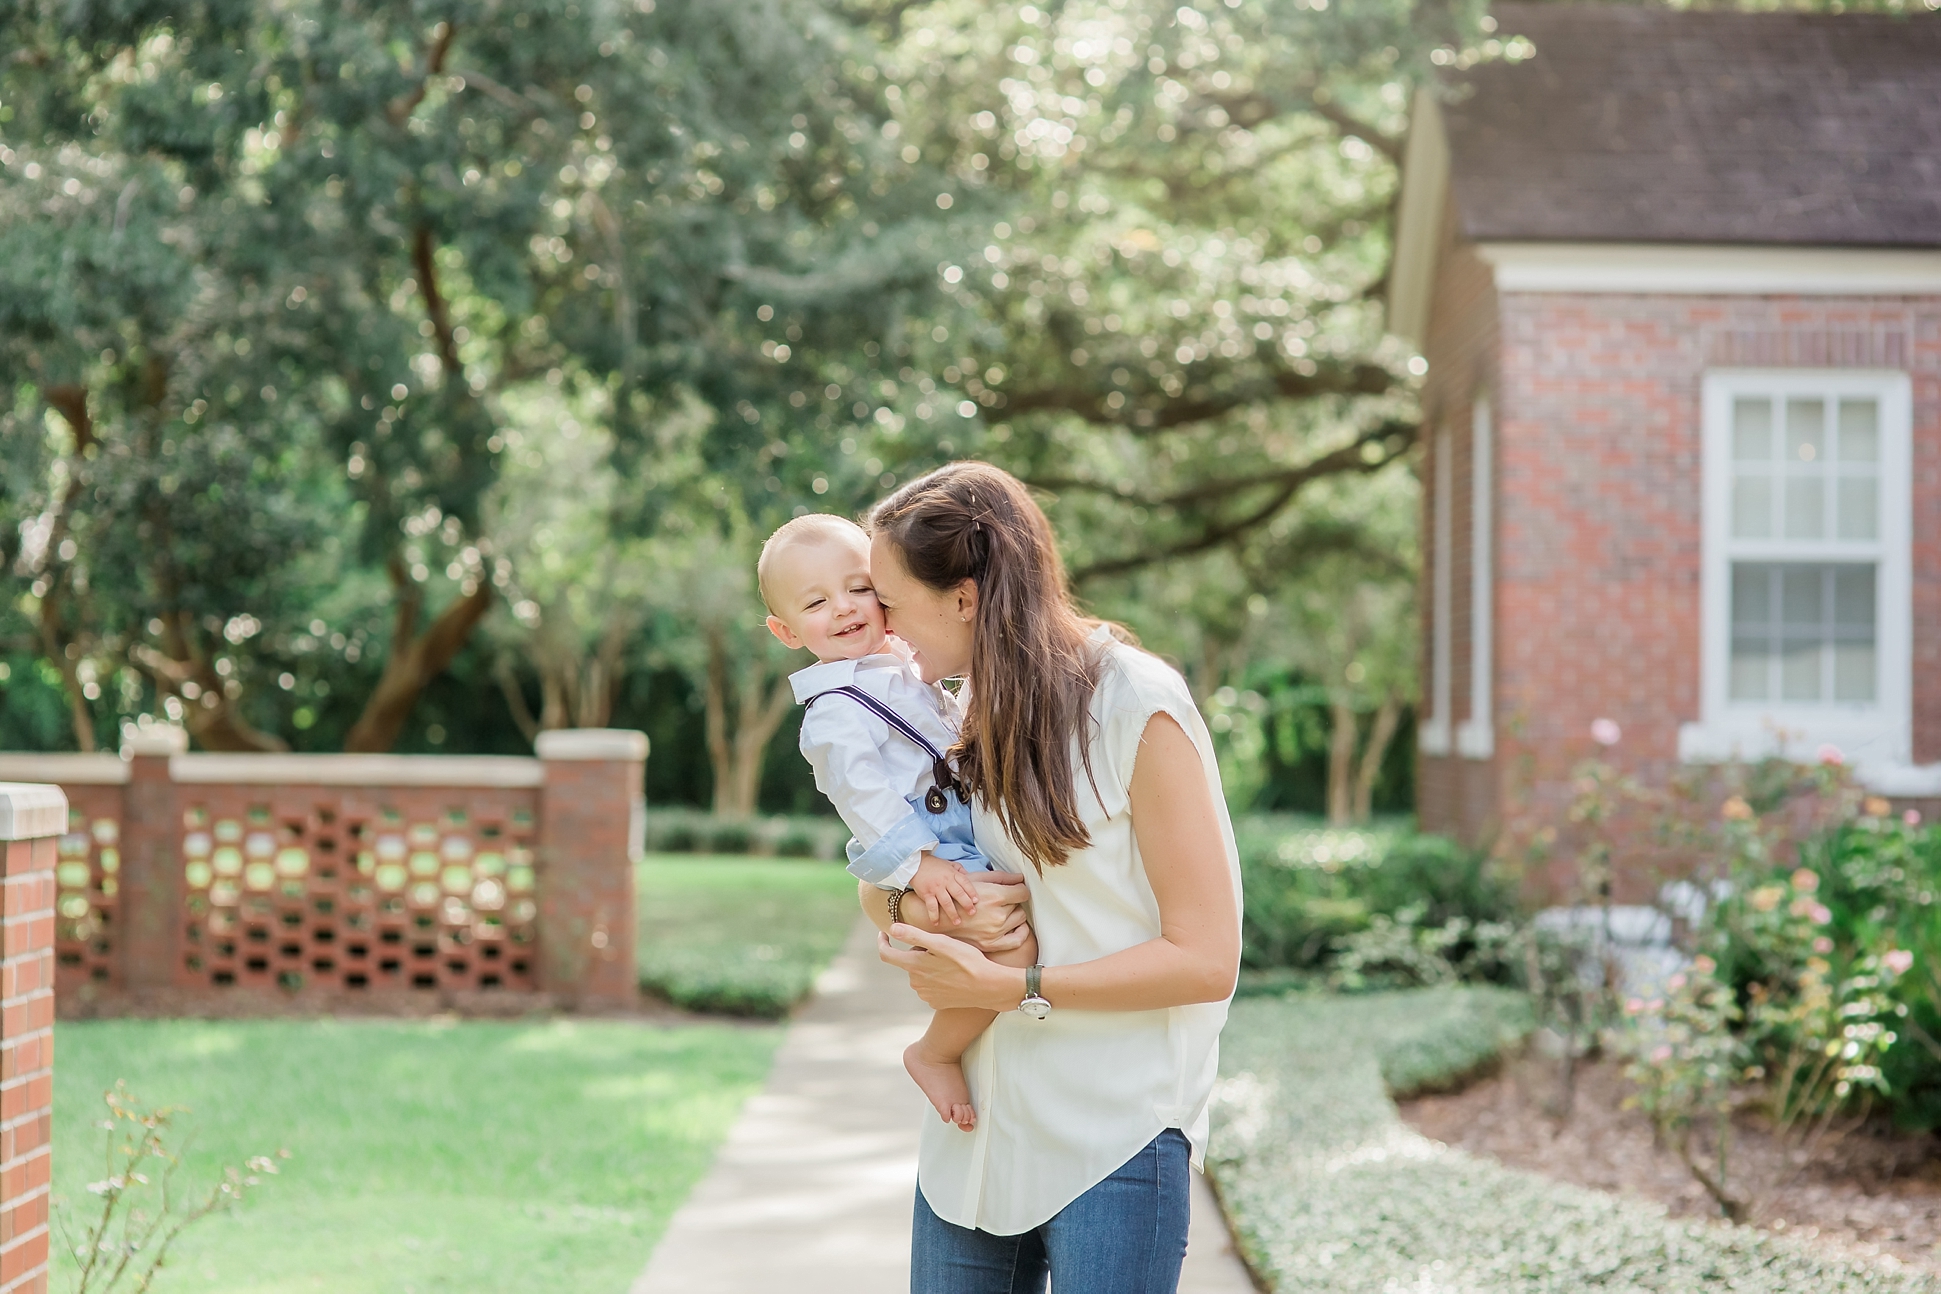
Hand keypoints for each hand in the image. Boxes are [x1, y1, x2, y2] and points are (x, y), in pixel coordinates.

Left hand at [879, 924, 1021, 1011]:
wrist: (988, 987)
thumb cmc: (967, 961)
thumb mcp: (942, 943)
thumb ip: (914, 935)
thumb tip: (892, 929)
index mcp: (914, 965)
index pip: (886, 954)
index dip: (882, 942)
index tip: (883, 933)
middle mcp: (916, 983)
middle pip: (908, 962)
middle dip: (918, 952)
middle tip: (940, 945)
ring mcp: (925, 994)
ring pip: (920, 974)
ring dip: (928, 965)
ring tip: (950, 960)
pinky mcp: (935, 1002)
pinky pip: (930, 986)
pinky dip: (936, 978)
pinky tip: (953, 974)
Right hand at [894, 870, 1030, 951]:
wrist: (938, 915)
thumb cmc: (956, 893)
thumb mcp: (977, 880)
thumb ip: (1002, 878)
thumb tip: (1021, 877)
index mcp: (995, 896)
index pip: (1023, 893)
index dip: (1020, 890)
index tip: (1017, 891)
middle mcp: (997, 916)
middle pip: (1021, 909)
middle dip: (1014, 905)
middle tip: (1005, 903)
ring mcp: (994, 933)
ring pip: (1019, 923)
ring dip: (1014, 917)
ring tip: (1004, 914)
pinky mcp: (990, 945)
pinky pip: (1015, 941)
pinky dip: (1018, 934)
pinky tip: (1012, 928)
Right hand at [909, 855, 978, 925]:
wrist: (915, 863)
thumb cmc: (933, 864)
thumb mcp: (949, 863)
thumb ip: (959, 870)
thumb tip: (969, 877)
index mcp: (952, 874)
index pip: (965, 883)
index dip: (972, 892)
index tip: (976, 901)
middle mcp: (945, 881)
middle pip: (958, 893)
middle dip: (966, 904)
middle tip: (972, 913)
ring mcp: (936, 888)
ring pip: (946, 902)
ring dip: (952, 913)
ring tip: (957, 922)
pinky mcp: (926, 894)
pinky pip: (931, 906)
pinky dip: (934, 916)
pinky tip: (936, 923)